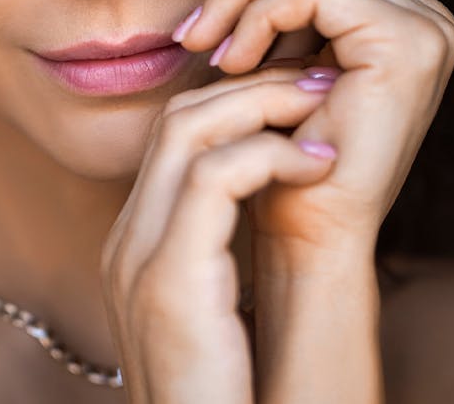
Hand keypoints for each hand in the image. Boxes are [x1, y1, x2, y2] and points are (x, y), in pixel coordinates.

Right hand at [99, 67, 339, 402]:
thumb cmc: (230, 386)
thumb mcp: (219, 302)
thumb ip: (225, 241)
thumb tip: (272, 179)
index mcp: (141, 241)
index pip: (174, 138)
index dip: (235, 100)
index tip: (296, 95)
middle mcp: (129, 240)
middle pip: (177, 119)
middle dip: (251, 86)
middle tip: (317, 79)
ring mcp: (140, 258)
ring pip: (190, 132)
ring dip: (263, 105)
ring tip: (323, 106)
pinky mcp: (170, 281)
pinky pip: (215, 179)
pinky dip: (271, 155)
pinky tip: (319, 164)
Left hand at [151, 0, 453, 402]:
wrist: (298, 232)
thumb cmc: (269, 151)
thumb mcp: (261, 59)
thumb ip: (261, 1)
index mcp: (385, 6)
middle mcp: (417, 5)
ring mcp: (422, 22)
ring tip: (195, 38)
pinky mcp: (410, 42)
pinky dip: (259, 11)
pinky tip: (229, 55)